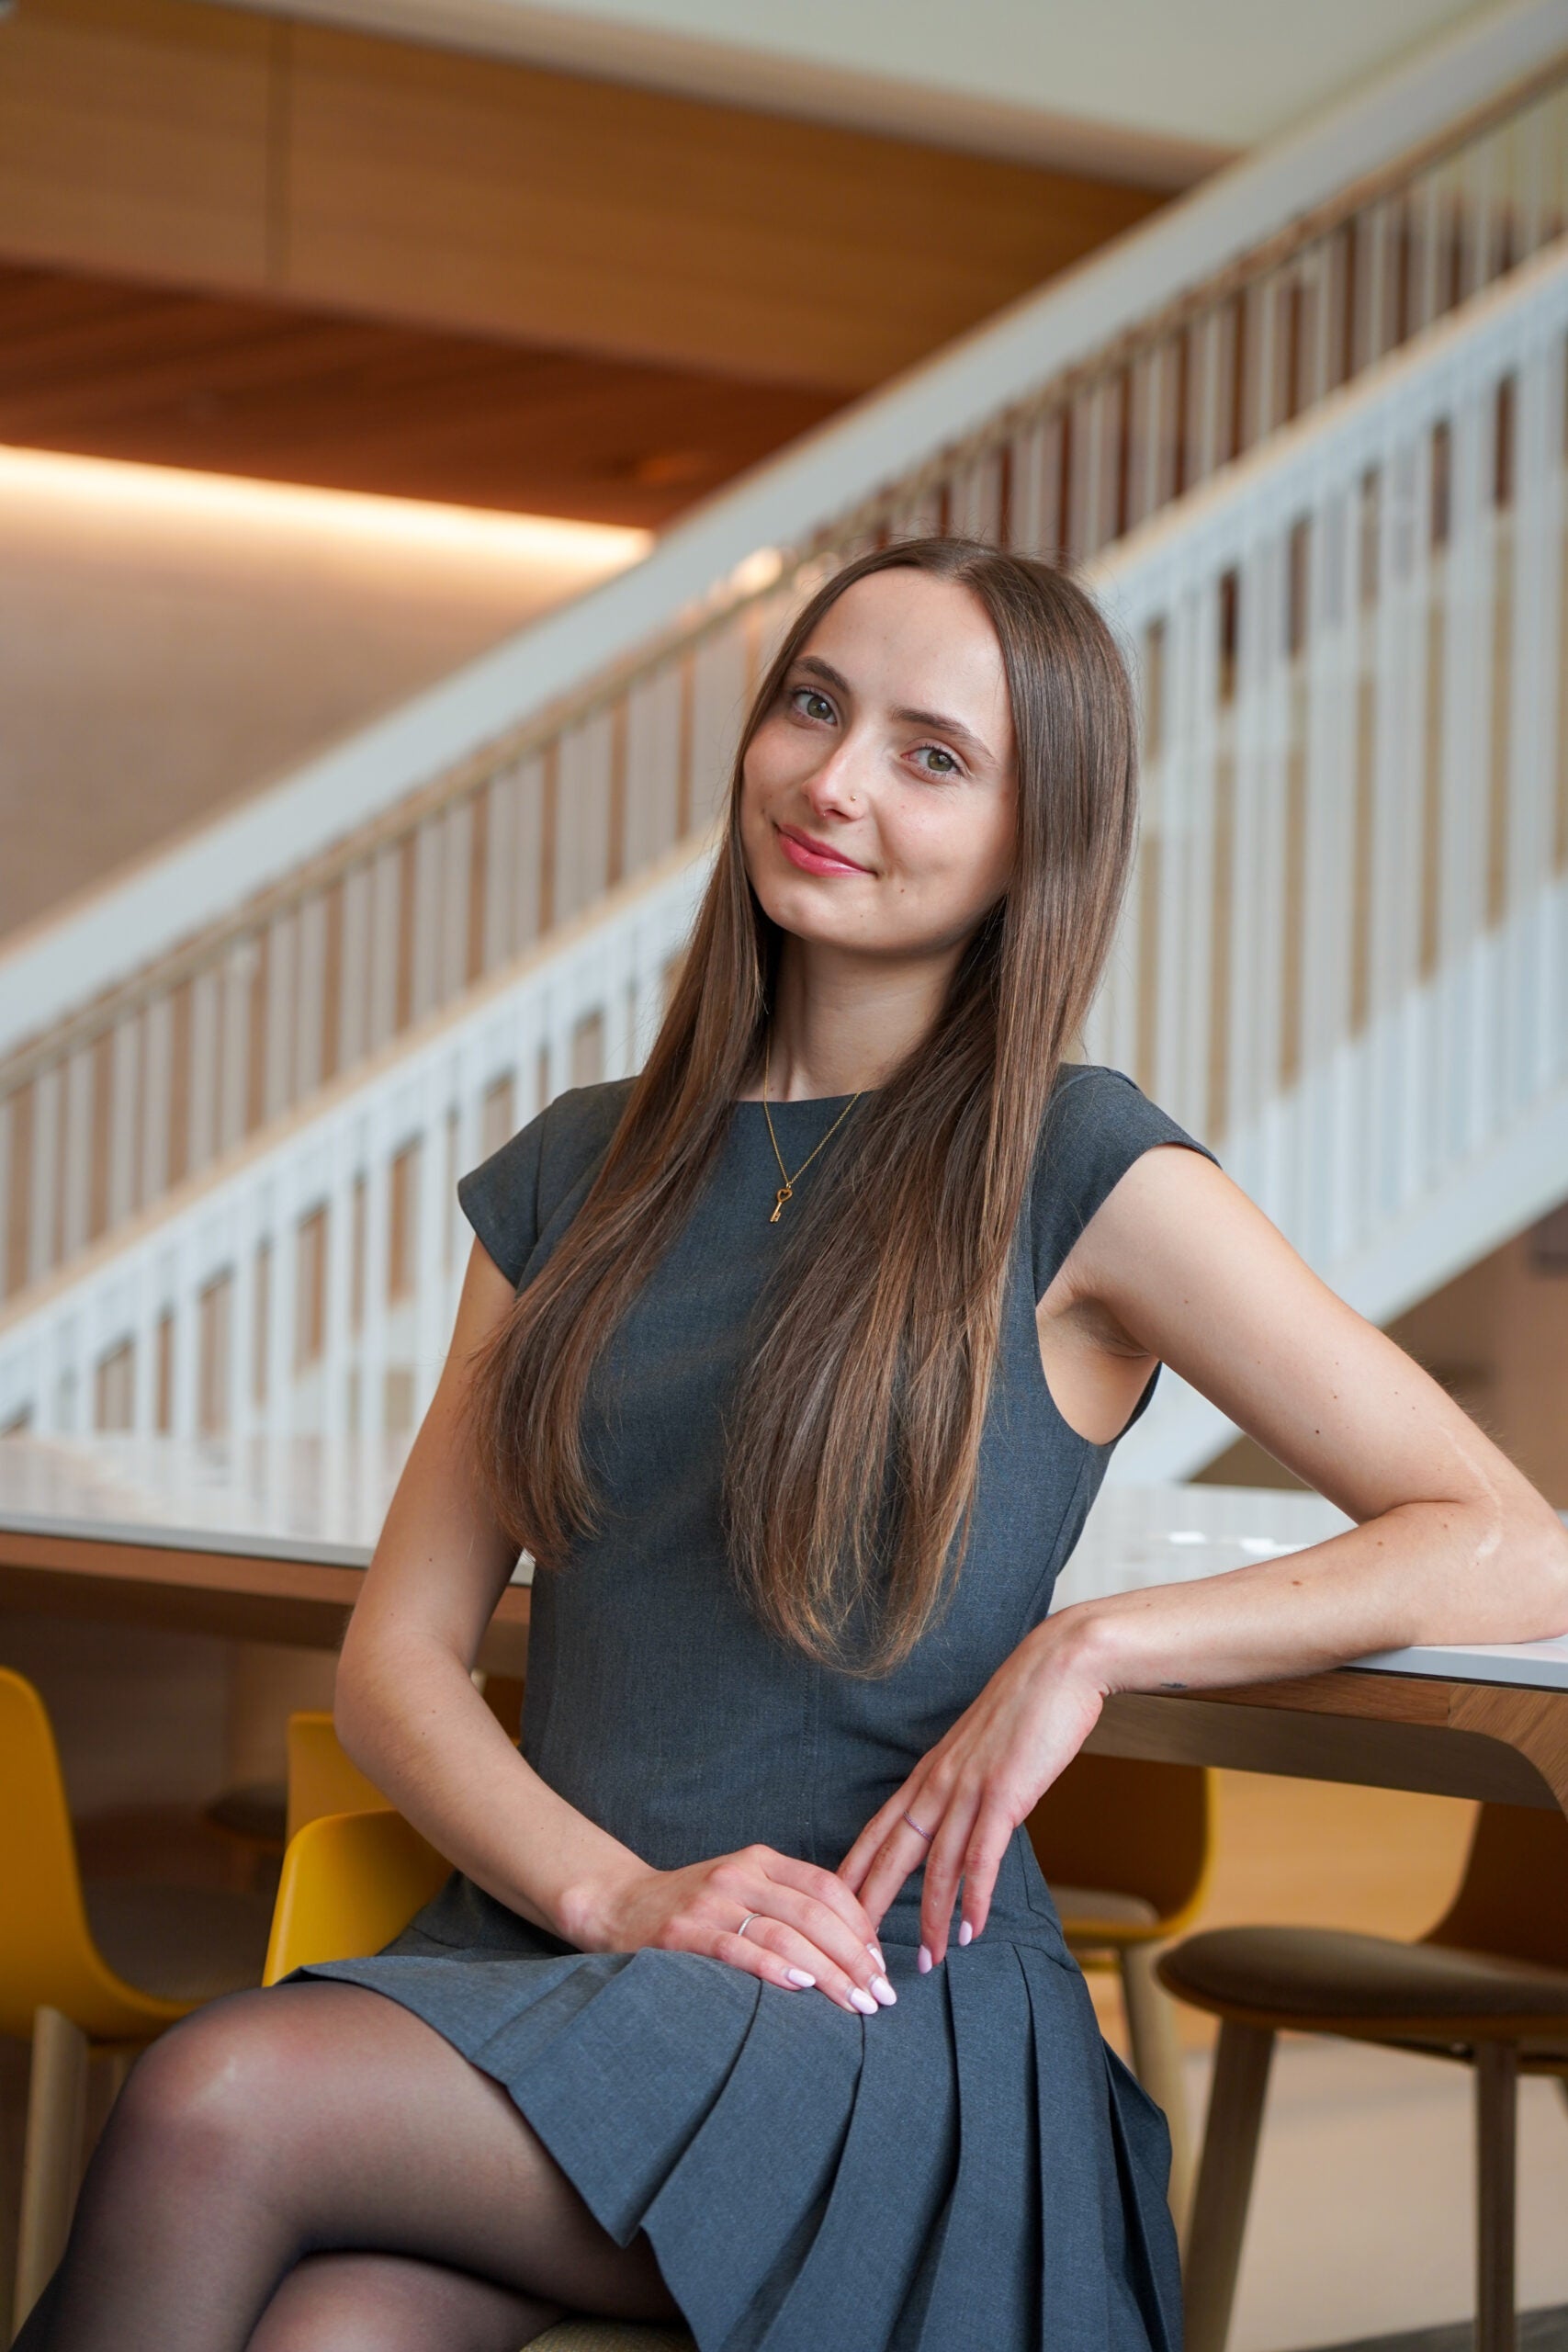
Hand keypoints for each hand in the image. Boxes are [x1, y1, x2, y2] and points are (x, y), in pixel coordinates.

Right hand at [572, 1844, 898, 2014]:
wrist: (619, 1905)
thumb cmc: (695, 1907)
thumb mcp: (744, 1888)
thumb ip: (790, 1904)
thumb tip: (856, 1949)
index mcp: (761, 1860)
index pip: (828, 1887)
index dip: (862, 1926)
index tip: (881, 1966)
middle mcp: (739, 1873)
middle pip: (815, 1914)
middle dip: (854, 1958)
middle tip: (879, 1997)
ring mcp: (710, 1901)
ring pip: (785, 1934)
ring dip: (828, 1973)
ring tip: (855, 2005)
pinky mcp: (683, 1932)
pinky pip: (738, 1949)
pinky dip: (774, 1968)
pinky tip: (802, 1987)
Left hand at [838, 1615, 1106, 1968]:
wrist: (1058, 1666)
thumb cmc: (1026, 1707)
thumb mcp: (981, 1752)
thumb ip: (965, 1787)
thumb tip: (963, 1824)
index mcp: (929, 1773)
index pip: (879, 1832)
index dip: (856, 1873)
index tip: (836, 1910)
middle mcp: (938, 1784)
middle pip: (891, 1855)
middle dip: (870, 1907)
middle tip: (855, 1953)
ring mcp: (969, 1789)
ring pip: (935, 1866)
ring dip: (929, 1919)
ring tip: (926, 1962)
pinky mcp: (1004, 1795)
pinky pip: (982, 1857)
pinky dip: (974, 1898)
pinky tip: (971, 1931)